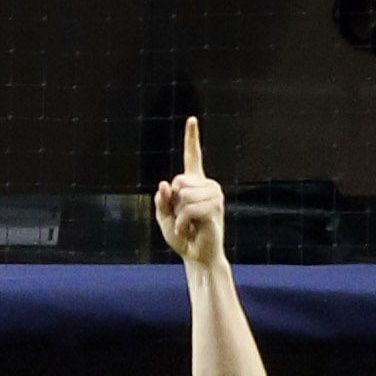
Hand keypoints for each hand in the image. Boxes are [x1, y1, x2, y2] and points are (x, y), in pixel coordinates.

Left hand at [155, 117, 224, 266]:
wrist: (198, 256)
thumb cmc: (182, 237)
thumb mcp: (164, 217)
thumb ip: (161, 200)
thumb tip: (165, 184)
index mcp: (194, 183)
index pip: (192, 156)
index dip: (191, 138)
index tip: (192, 119)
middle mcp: (207, 184)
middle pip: (178, 181)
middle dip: (174, 202)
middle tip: (183, 219)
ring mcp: (214, 194)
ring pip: (183, 195)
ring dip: (179, 214)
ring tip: (187, 225)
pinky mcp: (215, 207)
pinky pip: (188, 208)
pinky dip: (182, 222)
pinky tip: (188, 230)